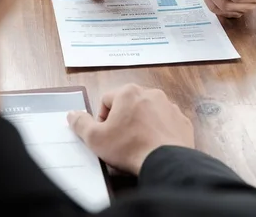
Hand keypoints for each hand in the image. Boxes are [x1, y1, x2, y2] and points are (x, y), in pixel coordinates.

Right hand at [66, 84, 193, 174]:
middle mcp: (150, 93)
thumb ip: (80, 123)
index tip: (105, 134)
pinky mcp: (182, 121)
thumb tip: (72, 114)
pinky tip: (154, 146)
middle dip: (122, 119)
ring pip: (148, 112)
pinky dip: (159, 131)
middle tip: (120, 139)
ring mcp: (169, 106)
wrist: (165, 163)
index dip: (102, 118)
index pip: (106, 100)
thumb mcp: (95, 138)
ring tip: (137, 144)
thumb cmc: (129, 147)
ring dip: (141, 124)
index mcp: (128, 92)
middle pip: (128, 104)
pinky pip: (166, 123)